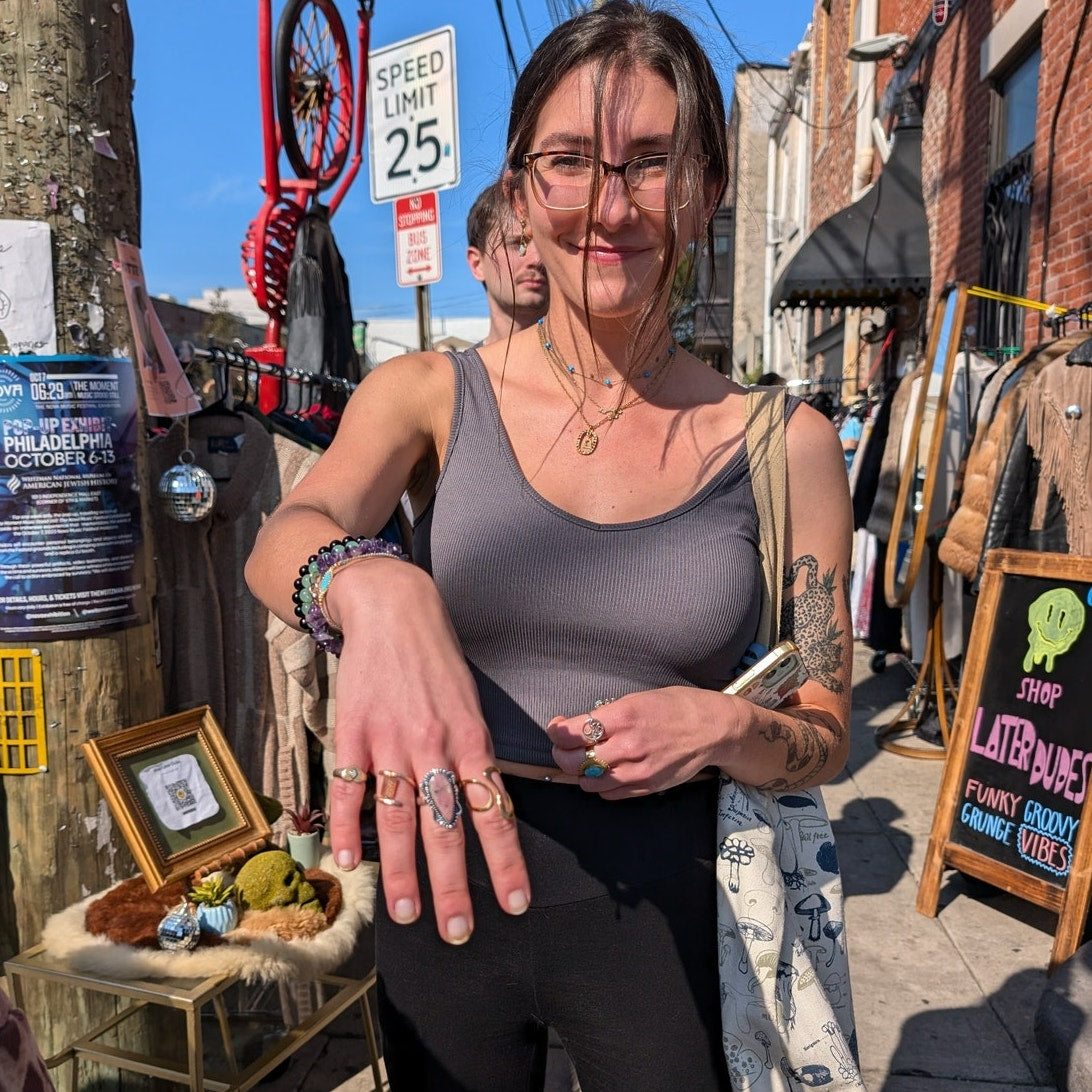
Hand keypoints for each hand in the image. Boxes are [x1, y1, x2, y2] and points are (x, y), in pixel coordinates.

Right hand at [325, 560, 530, 943]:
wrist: (394, 609)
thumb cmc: (438, 661)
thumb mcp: (471, 704)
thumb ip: (474, 757)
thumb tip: (483, 809)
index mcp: (471, 740)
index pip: (492, 813)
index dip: (505, 861)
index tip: (514, 903)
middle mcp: (434, 747)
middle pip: (445, 827)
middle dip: (453, 885)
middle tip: (457, 930)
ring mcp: (390, 741)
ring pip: (398, 819)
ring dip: (402, 871)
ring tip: (407, 914)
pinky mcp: (353, 733)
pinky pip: (351, 789)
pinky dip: (349, 828)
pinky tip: (348, 863)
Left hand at [545, 686, 722, 799]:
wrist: (714, 729)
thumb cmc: (678, 707)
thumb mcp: (638, 698)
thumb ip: (608, 715)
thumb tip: (579, 726)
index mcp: (623, 716)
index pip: (571, 733)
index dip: (556, 731)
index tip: (557, 727)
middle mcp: (627, 746)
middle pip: (573, 761)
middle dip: (561, 754)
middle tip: (565, 746)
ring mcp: (637, 771)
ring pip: (588, 782)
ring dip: (580, 772)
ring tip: (587, 759)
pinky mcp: (646, 787)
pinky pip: (608, 794)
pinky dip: (600, 785)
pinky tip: (607, 771)